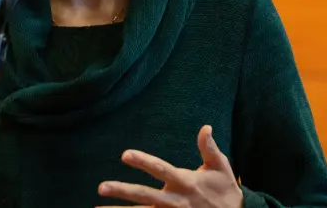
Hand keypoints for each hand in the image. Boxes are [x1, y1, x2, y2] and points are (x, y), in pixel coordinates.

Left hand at [98, 125, 242, 207]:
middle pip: (144, 195)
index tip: (125, 155)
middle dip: (122, 191)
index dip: (143, 161)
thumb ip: (209, 148)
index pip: (160, 169)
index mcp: (185, 182)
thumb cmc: (225, 190)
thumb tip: (206, 127)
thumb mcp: (221, 167)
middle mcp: (175, 200)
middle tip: (101, 187)